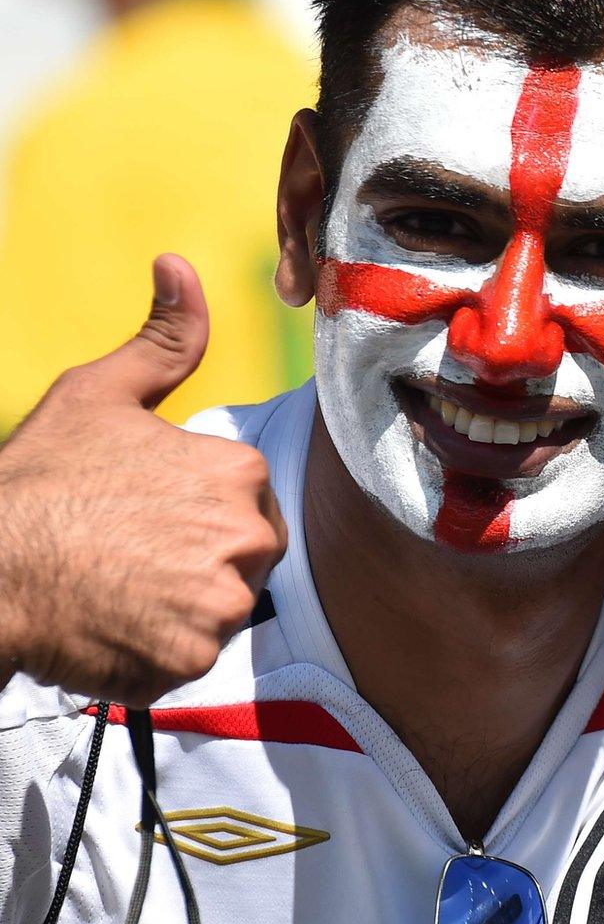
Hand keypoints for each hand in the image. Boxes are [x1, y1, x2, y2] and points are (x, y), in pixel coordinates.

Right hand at [0, 255, 288, 704]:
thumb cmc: (37, 480)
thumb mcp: (98, 396)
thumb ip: (163, 341)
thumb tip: (180, 265)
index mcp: (240, 472)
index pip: (245, 503)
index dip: (191, 512)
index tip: (140, 515)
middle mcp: (246, 536)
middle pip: (243, 558)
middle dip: (196, 560)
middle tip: (125, 555)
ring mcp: (221, 602)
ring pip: (218, 609)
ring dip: (176, 608)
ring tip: (115, 588)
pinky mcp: (192, 657)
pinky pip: (189, 658)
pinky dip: (153, 651)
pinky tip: (109, 625)